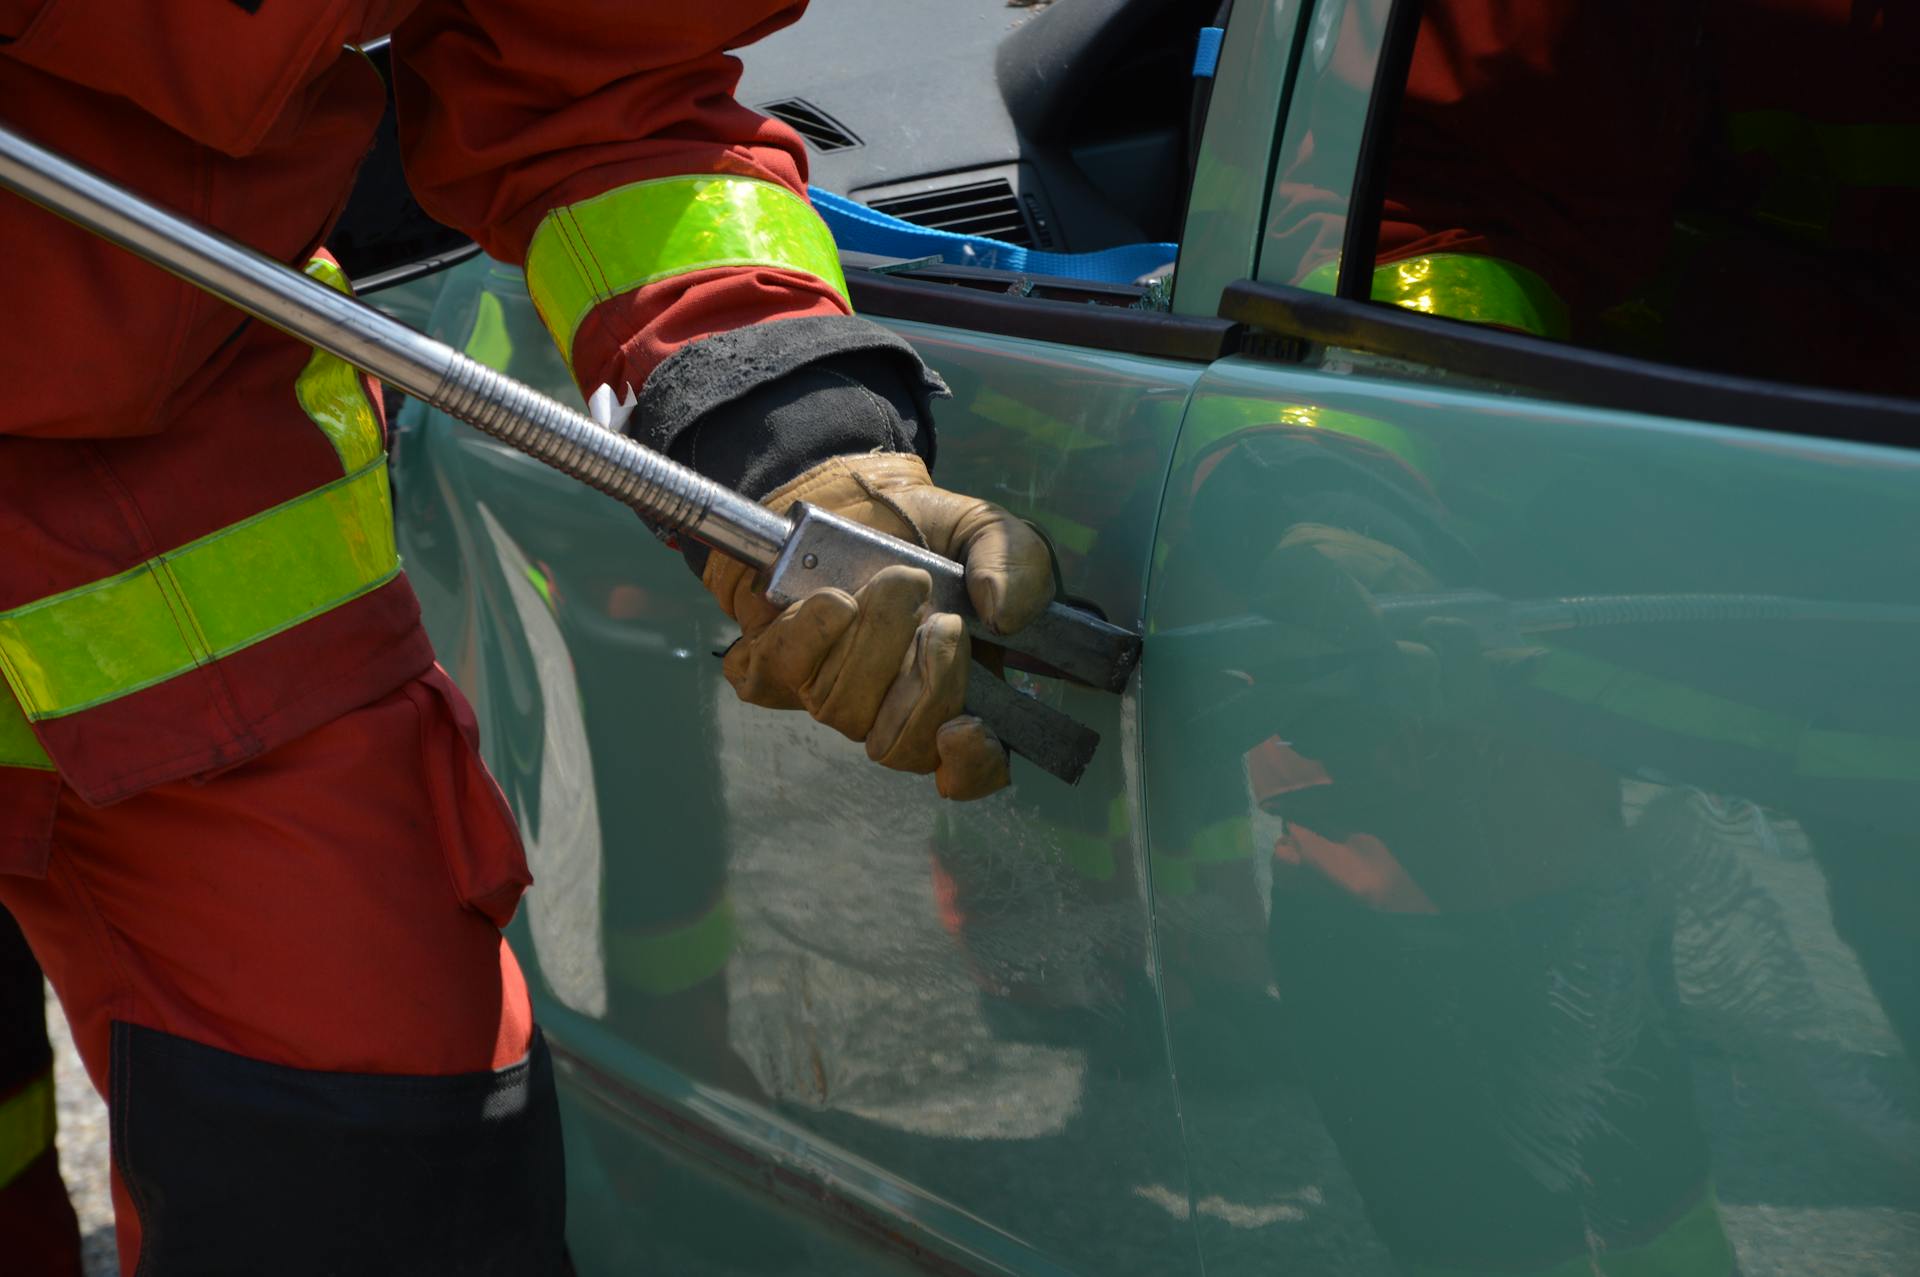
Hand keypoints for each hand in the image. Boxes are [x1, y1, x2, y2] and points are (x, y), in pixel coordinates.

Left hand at [702, 454, 1053, 799]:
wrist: (847, 502)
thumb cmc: (925, 532)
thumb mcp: (984, 531)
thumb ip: (1016, 562)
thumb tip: (1005, 613)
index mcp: (955, 695)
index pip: (966, 773)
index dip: (967, 766)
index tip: (963, 729)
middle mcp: (889, 712)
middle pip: (901, 745)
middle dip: (926, 677)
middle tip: (936, 616)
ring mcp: (831, 697)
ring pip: (846, 709)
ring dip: (874, 637)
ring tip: (887, 584)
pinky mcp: (773, 671)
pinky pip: (789, 671)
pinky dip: (816, 630)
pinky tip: (836, 598)